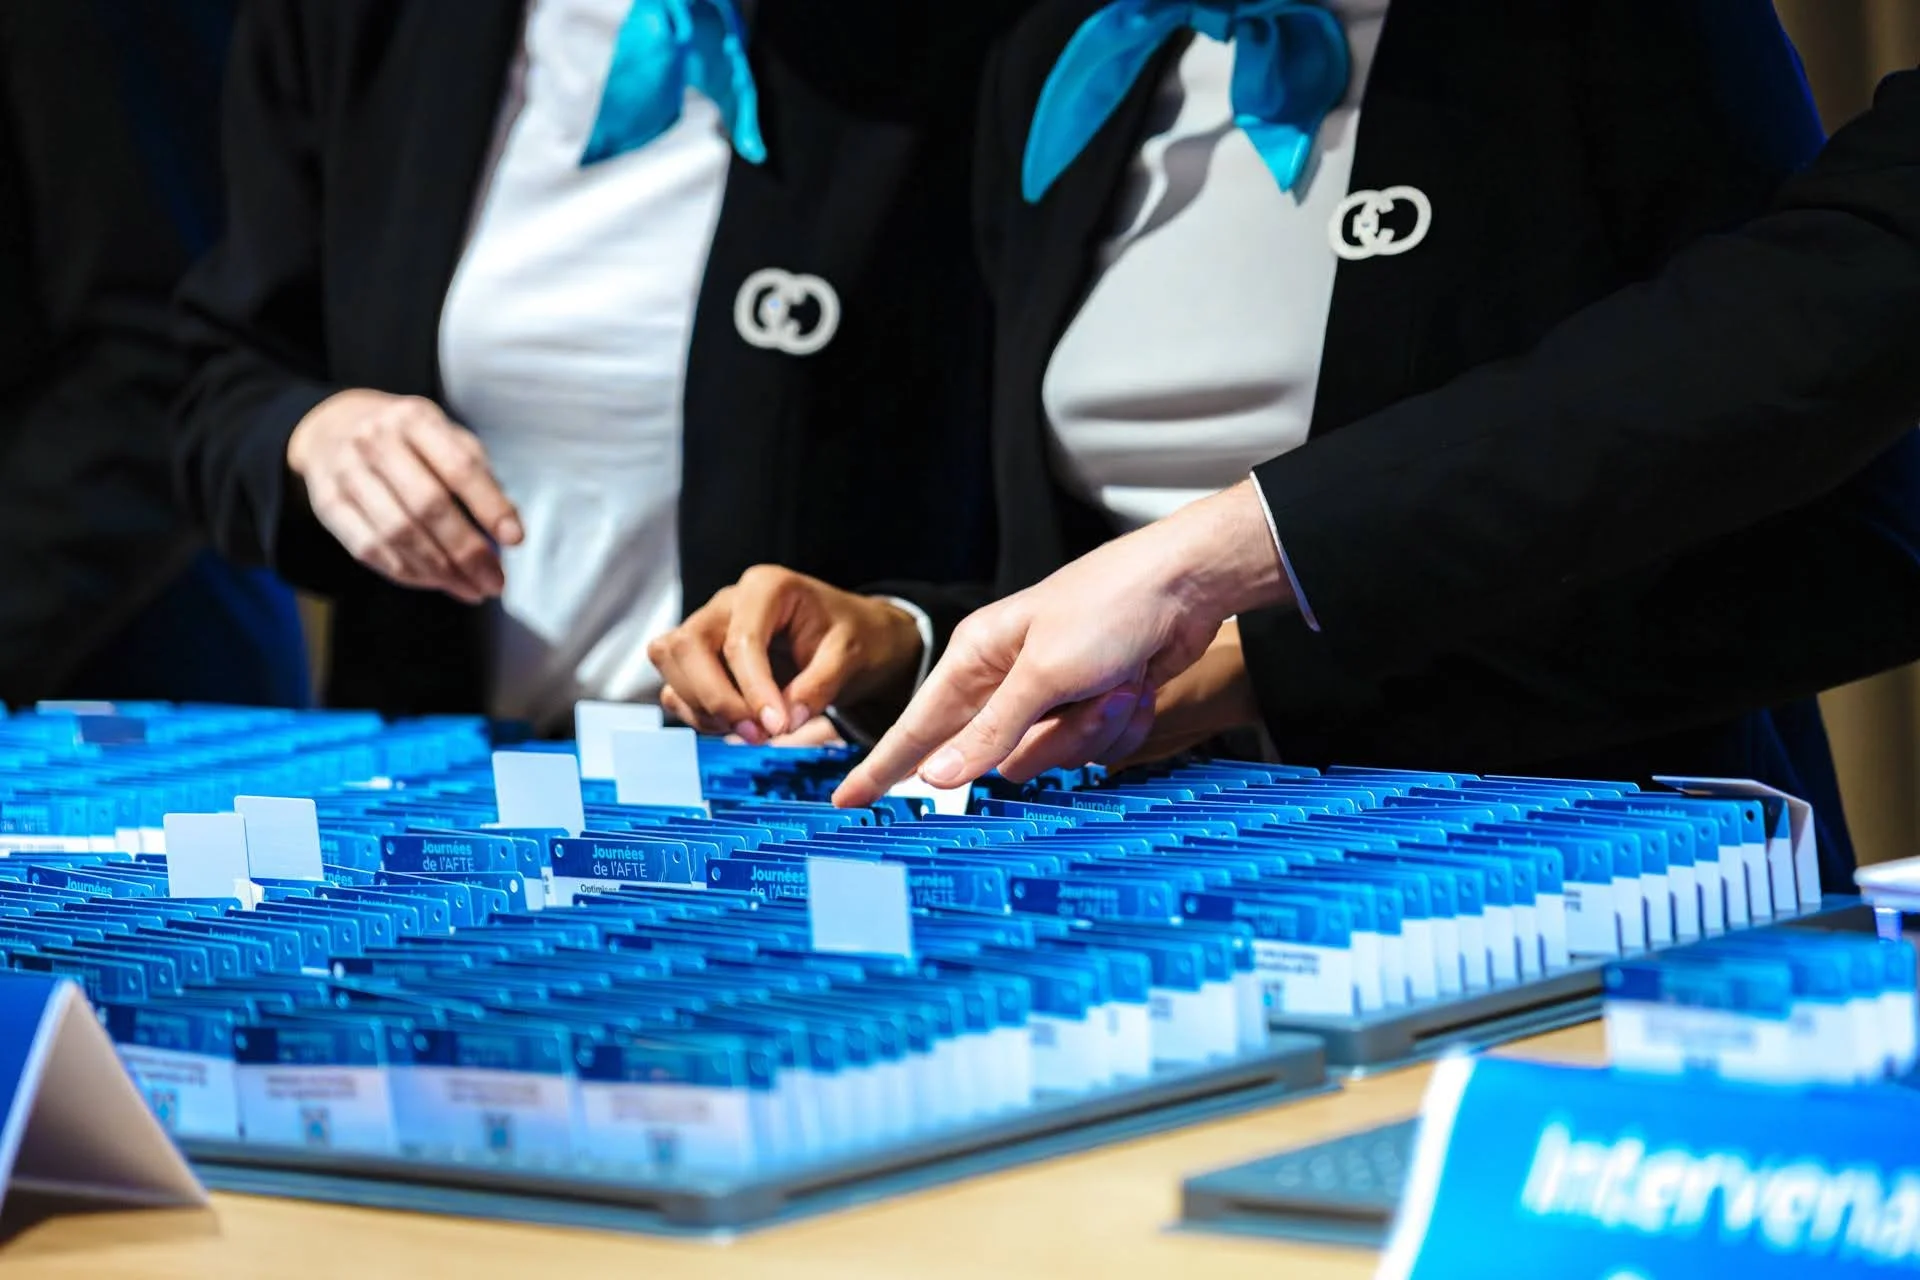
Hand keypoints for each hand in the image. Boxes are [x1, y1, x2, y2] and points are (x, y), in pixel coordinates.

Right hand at [287, 389, 522, 603]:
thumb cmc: (406, 439)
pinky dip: (408, 573)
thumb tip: (508, 528)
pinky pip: (370, 549)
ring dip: (441, 571)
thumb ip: (478, 474)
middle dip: (468, 552)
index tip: (515, 539)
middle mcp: (376, 441)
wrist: (331, 427)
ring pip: (398, 534)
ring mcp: (346, 473)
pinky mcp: (327, 504)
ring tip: (471, 589)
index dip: (490, 506)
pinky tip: (436, 582)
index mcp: (415, 419)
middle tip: (495, 581)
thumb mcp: (443, 436)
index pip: (459, 467)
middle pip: (428, 506)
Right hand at [650, 565, 923, 744]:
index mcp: (766, 587)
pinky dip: (697, 713)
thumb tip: (785, 721)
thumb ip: (820, 685)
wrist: (856, 638)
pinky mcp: (701, 657)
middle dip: (715, 698)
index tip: (778, 727)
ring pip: (671, 662)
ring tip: (752, 730)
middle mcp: (729, 602)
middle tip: (758, 734)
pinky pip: (676, 686)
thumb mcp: (851, 655)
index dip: (754, 690)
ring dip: (702, 706)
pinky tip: (737, 724)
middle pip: (688, 646)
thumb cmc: (854, 636)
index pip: (741, 641)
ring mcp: (709, 627)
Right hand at [833, 481, 1292, 806]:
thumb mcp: (1044, 672)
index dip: (881, 768)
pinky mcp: (1092, 709)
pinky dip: (1122, 725)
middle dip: (1053, 736)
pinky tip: (1137, 686)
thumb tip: (937, 776)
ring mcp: (1052, 699)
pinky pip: (1094, 751)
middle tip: (1085, 696)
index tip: (846, 802)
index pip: (916, 727)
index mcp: (977, 659)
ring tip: (1118, 681)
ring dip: (1095, 727)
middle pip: (1002, 757)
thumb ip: (991, 731)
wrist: (1186, 588)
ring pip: (1054, 759)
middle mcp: (1008, 681)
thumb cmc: (1109, 607)